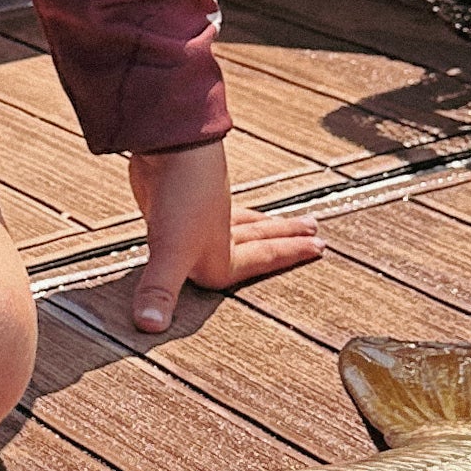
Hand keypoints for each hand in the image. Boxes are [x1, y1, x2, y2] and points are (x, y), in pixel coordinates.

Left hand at [122, 141, 321, 333]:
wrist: (167, 145)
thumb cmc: (179, 196)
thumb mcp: (171, 251)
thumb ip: (160, 290)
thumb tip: (150, 326)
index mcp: (221, 254)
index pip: (264, 258)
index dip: (290, 256)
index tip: (320, 249)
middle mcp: (218, 232)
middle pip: (261, 235)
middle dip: (286, 236)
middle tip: (313, 229)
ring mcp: (202, 211)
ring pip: (240, 219)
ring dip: (260, 222)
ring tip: (274, 220)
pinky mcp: (183, 197)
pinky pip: (213, 208)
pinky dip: (226, 210)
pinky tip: (220, 207)